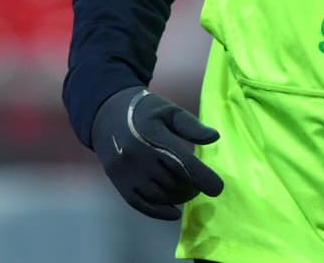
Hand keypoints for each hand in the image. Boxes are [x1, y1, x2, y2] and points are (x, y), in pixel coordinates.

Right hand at [92, 86, 223, 219]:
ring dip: (178, 197)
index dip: (202, 177)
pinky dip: (159, 212)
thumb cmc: (145, 112)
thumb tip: (214, 137)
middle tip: (199, 182)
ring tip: (187, 190)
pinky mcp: (119, 183)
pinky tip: (174, 212)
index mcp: (153, 134)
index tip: (217, 188)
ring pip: (160, 195)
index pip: (182, 162)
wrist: (106, 115)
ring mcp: (127, 172)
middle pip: (173, 182)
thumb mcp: (169, 111)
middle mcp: (138, 155)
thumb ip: (191, 126)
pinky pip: (141, 204)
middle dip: (192, 186)